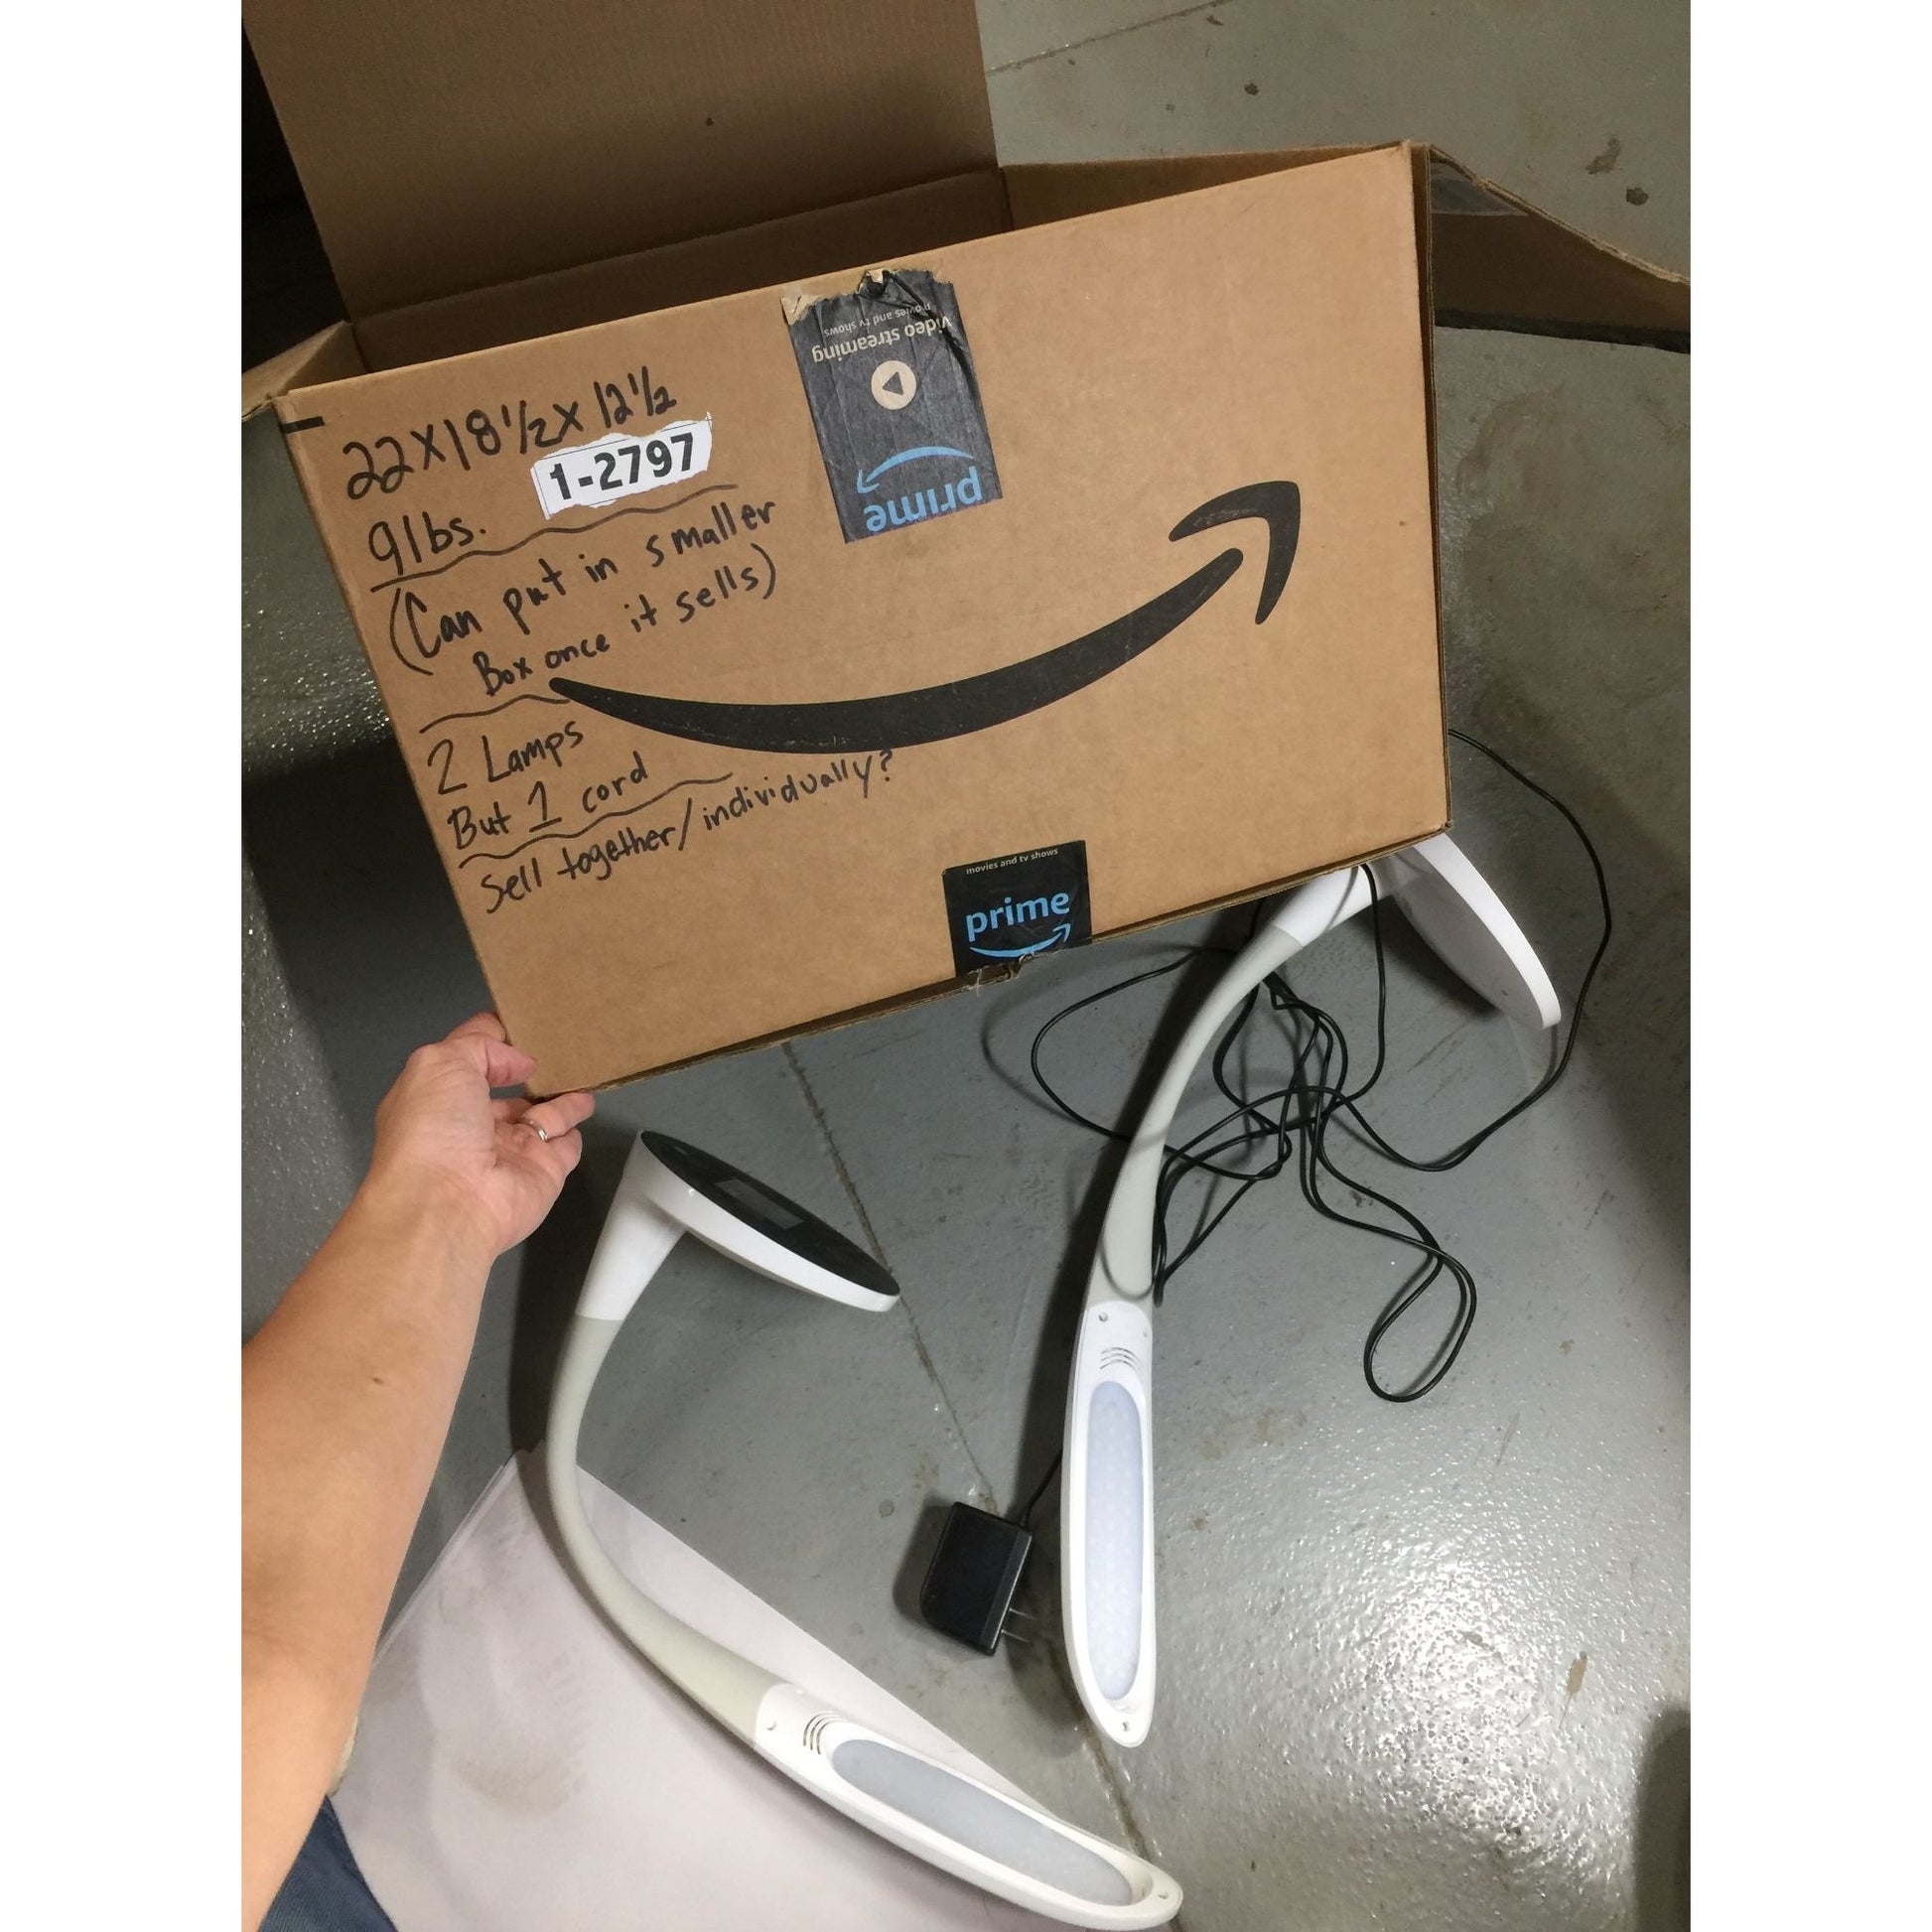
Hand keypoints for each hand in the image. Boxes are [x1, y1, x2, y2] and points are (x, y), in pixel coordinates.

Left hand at [364, 1012, 593, 1258]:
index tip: (522, 1016)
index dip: (492, 1036)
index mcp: (440, 1098)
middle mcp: (472, 1126)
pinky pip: (565, 1145)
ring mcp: (510, 1151)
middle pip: (508, 1092)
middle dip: (530, 1069)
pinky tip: (586, 1105)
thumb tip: (518, 1062)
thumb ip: (480, 1046)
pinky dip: (574, 1128)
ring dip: (560, 1095)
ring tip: (583, 1068)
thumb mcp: (441, 1063)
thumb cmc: (433, 1129)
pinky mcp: (544, 1172)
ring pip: (541, 1116)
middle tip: (560, 1044)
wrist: (448, 1205)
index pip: (469, 1058)